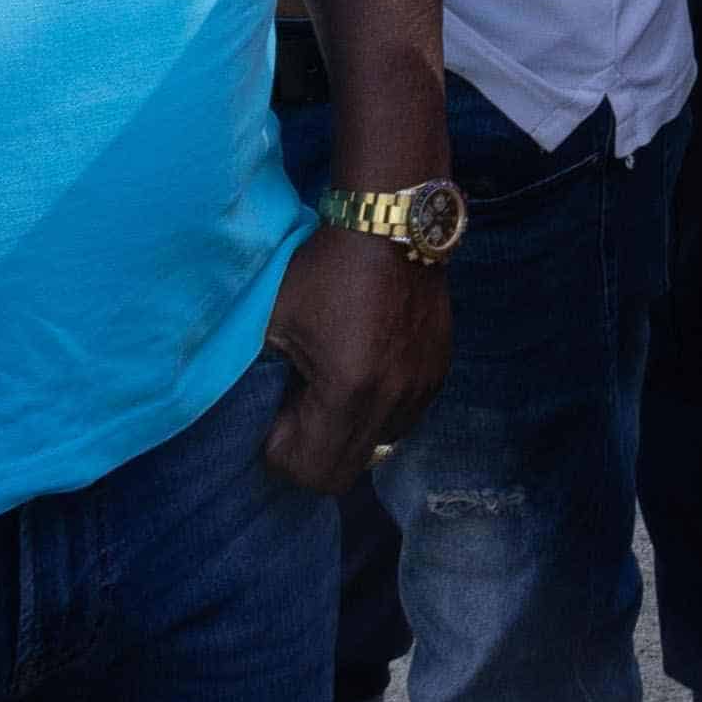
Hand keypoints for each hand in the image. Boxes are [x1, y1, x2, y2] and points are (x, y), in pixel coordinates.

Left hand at [261, 228, 451, 493]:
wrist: (393, 227)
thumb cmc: (325, 269)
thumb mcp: (276, 321)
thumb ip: (263, 377)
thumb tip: (264, 413)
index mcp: (348, 389)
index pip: (312, 471)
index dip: (282, 457)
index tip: (273, 425)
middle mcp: (392, 399)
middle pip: (344, 474)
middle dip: (312, 455)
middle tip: (295, 416)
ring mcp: (421, 389)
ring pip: (377, 448)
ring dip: (348, 434)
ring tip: (330, 391)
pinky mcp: (438, 374)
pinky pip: (402, 419)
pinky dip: (377, 411)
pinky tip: (362, 371)